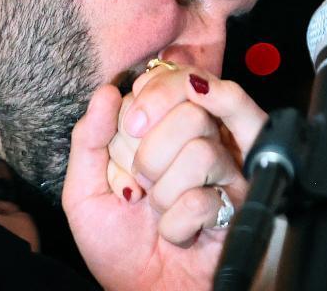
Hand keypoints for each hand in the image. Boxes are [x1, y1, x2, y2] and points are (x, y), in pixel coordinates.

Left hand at [62, 67, 267, 290]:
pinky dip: (177, 225)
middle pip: (192, 110)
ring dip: (165, 194)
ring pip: (201, 151)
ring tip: (160, 212)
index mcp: (168, 129)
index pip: (174, 79)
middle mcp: (204, 142)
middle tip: (141, 182)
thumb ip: (89, 139)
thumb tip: (107, 91)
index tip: (130, 126)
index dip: (152, 97)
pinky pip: (204, 199)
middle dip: (151, 153)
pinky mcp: (240, 206)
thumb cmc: (120, 247)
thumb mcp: (86, 192)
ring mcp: (227, 173)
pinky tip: (179, 234)